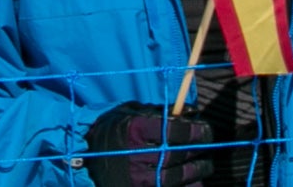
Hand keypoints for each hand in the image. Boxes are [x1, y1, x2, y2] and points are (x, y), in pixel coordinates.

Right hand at [82, 104, 218, 186]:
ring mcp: (139, 178)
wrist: (86, 160)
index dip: (197, 130)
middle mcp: (137, 155)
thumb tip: (192, 112)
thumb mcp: (131, 114)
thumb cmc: (113, 132)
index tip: (205, 130)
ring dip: (198, 170)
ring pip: (181, 177)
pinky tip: (193, 182)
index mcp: (134, 130)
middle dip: (200, 149)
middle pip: (181, 154)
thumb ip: (160, 113)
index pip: (176, 131)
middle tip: (207, 145)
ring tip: (204, 165)